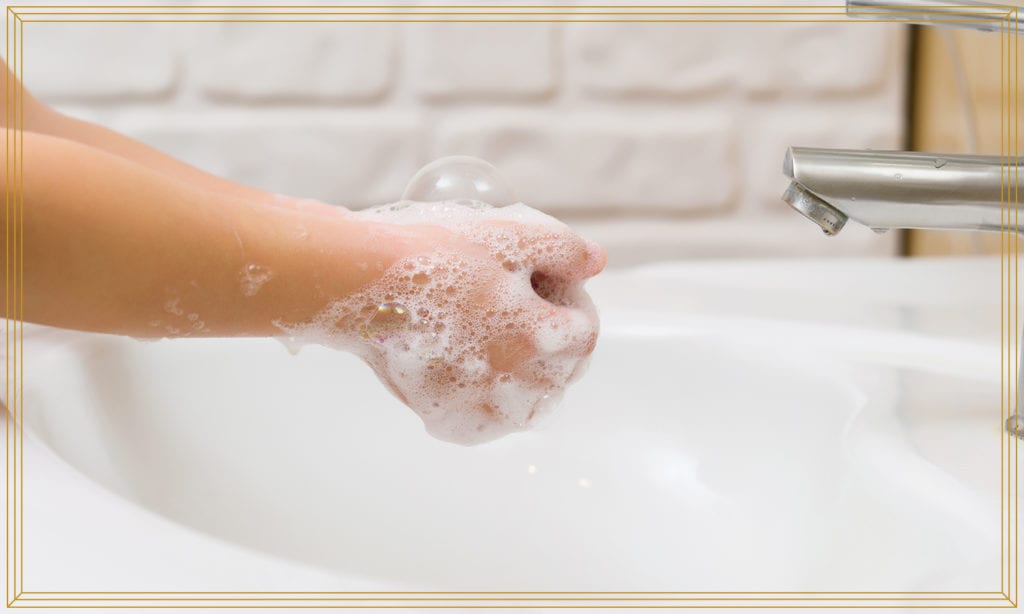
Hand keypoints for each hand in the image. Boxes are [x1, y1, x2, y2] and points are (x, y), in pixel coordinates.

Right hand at [331, 212, 605, 444]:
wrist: (361, 281)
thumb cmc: (433, 250)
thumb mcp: (507, 235)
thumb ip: (562, 248)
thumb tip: (597, 263)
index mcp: (538, 336)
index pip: (585, 335)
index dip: (576, 308)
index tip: (554, 292)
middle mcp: (514, 380)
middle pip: (562, 374)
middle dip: (559, 347)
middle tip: (533, 318)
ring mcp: (479, 404)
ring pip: (530, 408)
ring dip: (532, 384)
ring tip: (512, 355)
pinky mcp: (444, 416)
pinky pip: (484, 426)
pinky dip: (491, 410)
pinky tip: (480, 384)